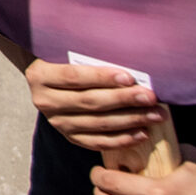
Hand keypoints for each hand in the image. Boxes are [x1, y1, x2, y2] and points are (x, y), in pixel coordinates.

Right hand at [27, 59, 160, 153]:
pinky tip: (142, 133)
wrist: (50, 80)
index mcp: (40, 76)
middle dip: (123, 99)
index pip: (74, 77)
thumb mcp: (67, 52)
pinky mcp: (69, 136)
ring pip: (97, 123)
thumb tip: (127, 63)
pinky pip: (97, 142)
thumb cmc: (66, 60)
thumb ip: (88, 55)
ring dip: (130, 120)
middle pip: (89, 101)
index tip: (129, 77)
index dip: (102, 77)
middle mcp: (45, 101)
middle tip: (150, 97)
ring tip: (155, 114)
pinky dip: (121, 139)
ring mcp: (57, 122)